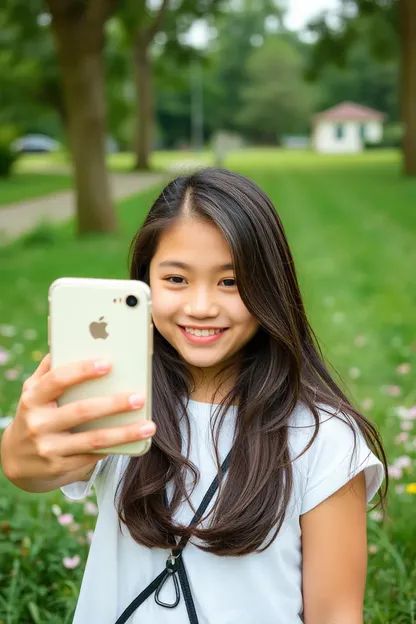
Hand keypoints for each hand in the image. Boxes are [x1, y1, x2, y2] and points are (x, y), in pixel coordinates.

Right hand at [1, 354, 155, 489]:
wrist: (16, 461)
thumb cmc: (34, 415)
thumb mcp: (33, 391)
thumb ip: (49, 368)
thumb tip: (65, 339)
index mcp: (33, 398)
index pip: (57, 380)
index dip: (82, 371)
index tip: (108, 363)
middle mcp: (38, 424)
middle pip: (81, 411)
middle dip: (113, 404)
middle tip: (140, 397)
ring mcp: (49, 448)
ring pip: (93, 439)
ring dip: (124, 432)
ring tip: (149, 425)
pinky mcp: (61, 468)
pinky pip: (94, 455)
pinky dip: (117, 447)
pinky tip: (137, 440)